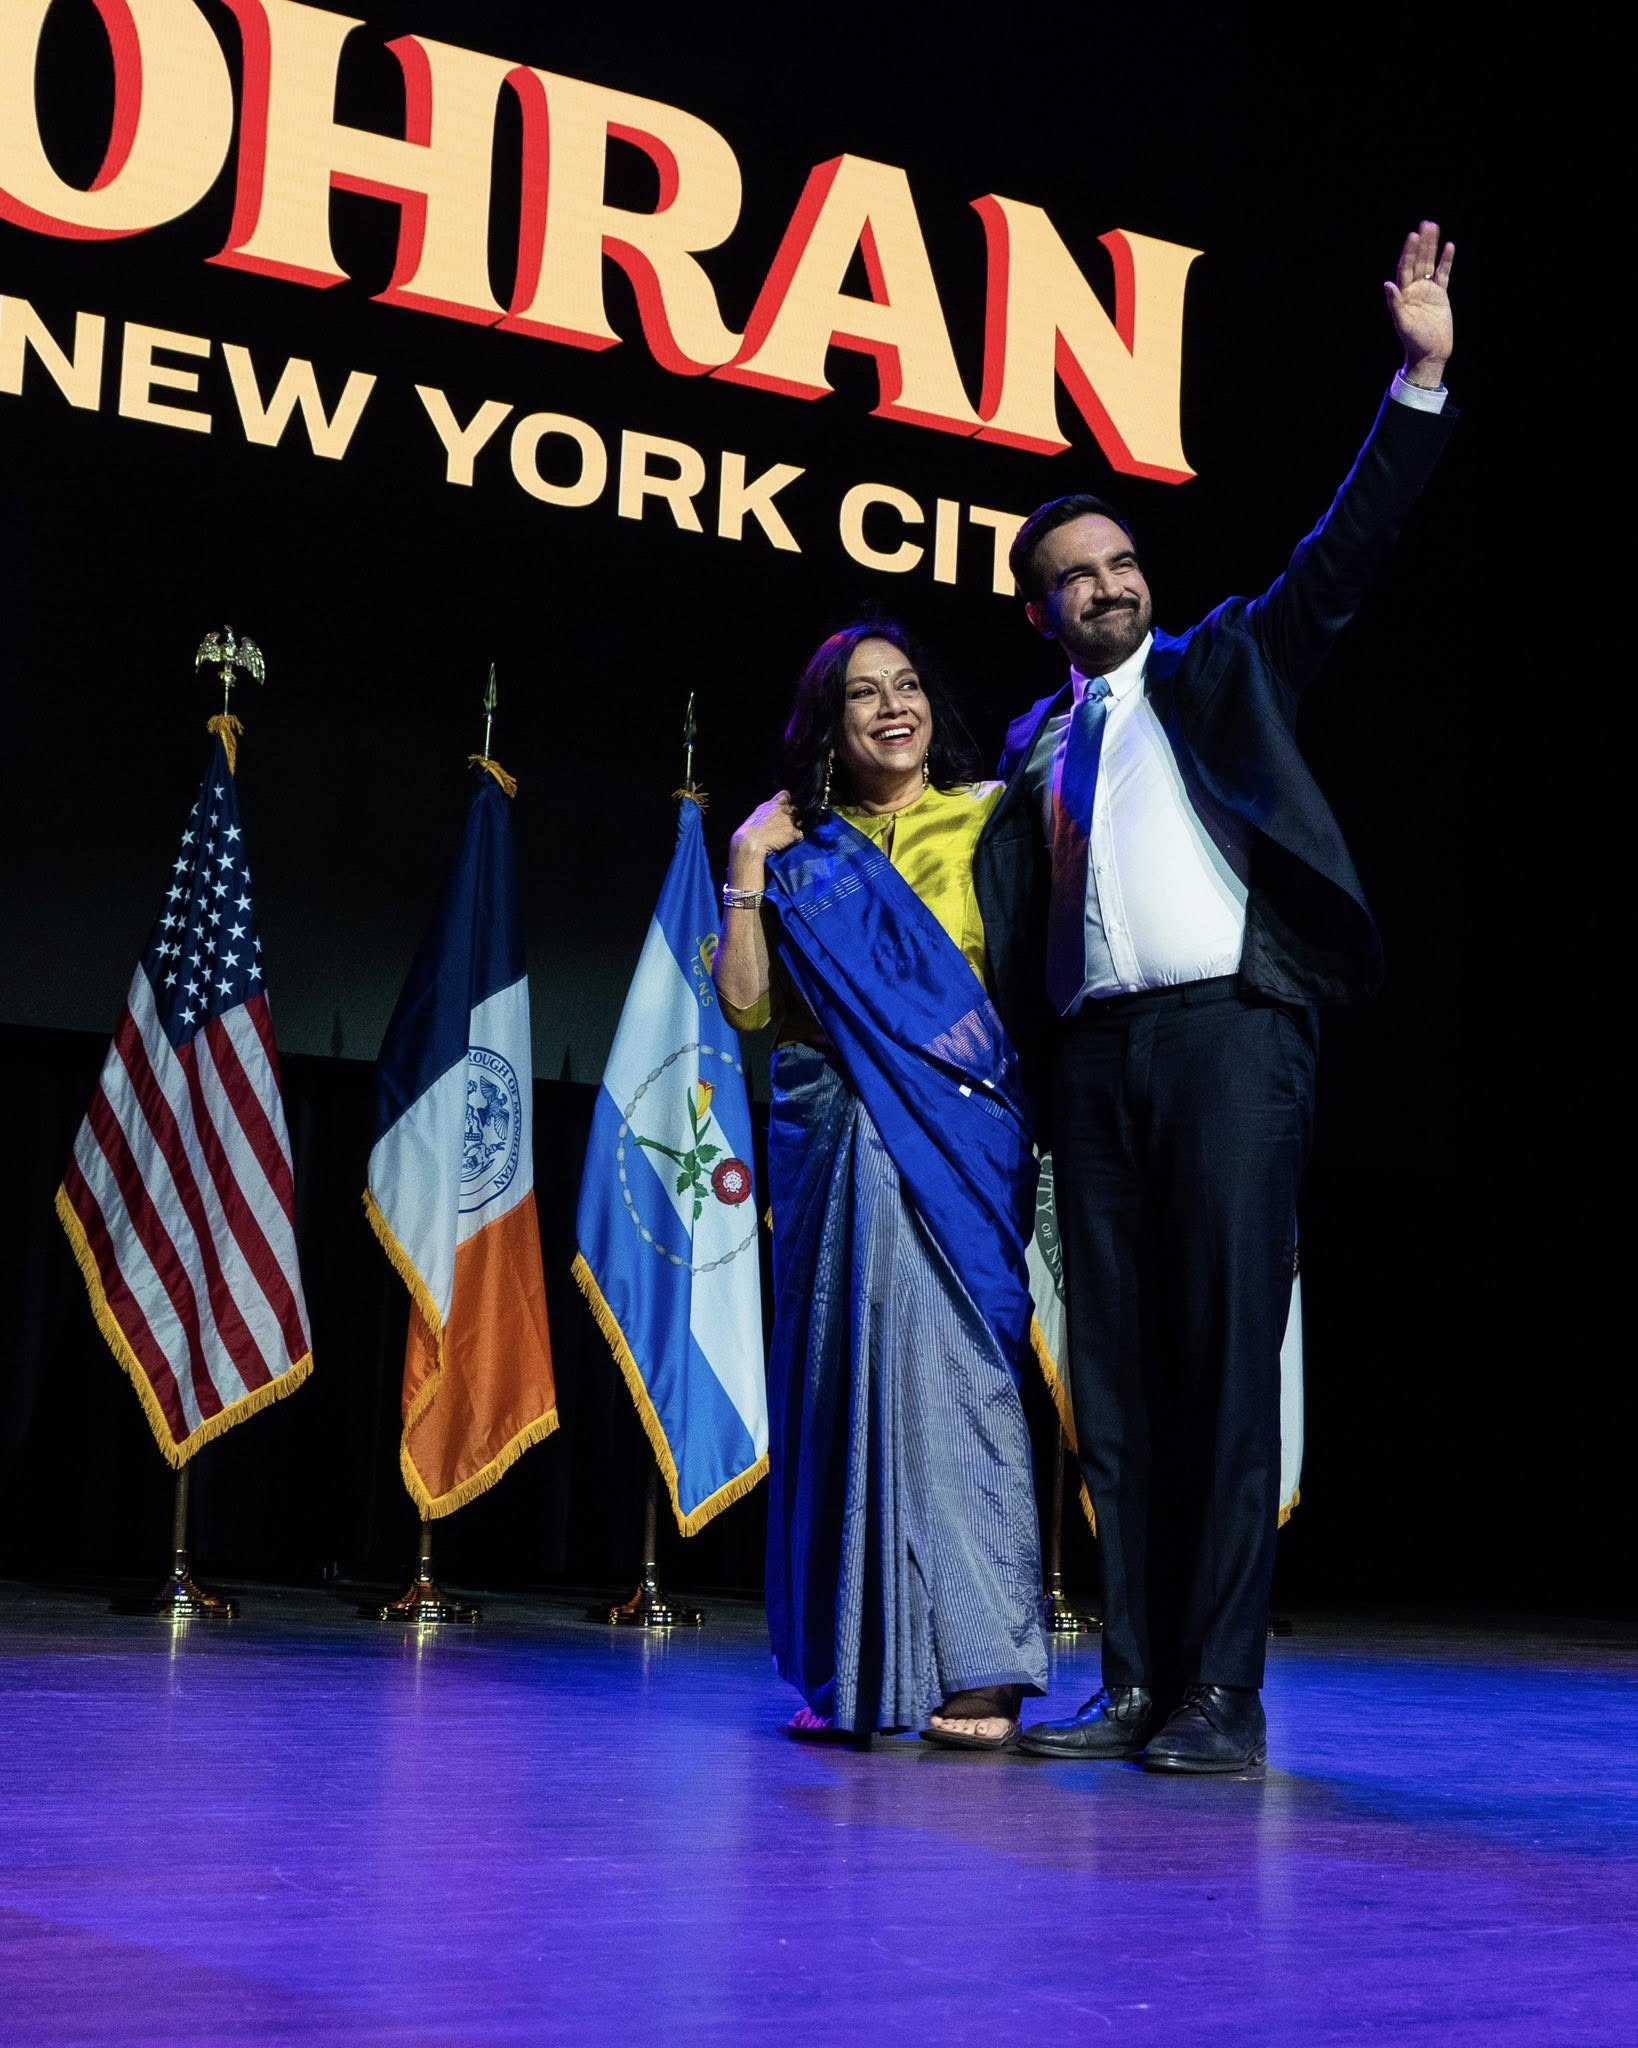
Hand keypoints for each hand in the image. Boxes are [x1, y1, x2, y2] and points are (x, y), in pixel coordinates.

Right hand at [729, 791, 802, 876]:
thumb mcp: (757, 815)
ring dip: (795, 827)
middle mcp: (782, 810)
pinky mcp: (793, 833)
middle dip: (792, 815)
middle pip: (794, 809)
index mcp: (772, 804)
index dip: (787, 801)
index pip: (785, 795)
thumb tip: (772, 813)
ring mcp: (789, 821)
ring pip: (799, 822)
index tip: (786, 806)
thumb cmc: (749, 831)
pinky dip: (796, 839)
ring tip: (786, 835)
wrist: (751, 842)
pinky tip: (789, 843)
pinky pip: (799, 835)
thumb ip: (767, 811)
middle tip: (785, 825)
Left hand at [1384, 220, 1453, 385]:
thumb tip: (1387, 284)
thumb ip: (1395, 304)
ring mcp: (1427, 291)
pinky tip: (1449, 247)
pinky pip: (1444, 274)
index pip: (1406, 268)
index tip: (1412, 236)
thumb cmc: (1415, 341)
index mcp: (1403, 295)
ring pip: (1430, 264)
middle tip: (1425, 224)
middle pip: (1418, 261)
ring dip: (1432, 247)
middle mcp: (1414, 289)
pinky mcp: (1440, 295)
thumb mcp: (1403, 324)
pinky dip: (1446, 261)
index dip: (1409, 252)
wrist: (1431, 353)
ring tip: (1435, 228)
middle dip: (1422, 244)